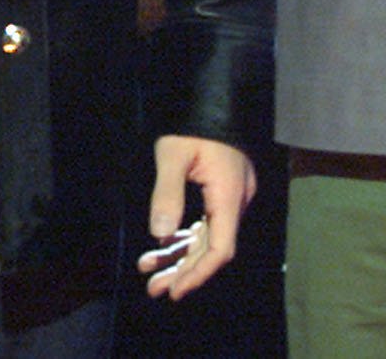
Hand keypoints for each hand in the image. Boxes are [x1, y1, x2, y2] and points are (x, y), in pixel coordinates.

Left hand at [135, 135, 255, 300]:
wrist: (213, 93)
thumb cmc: (192, 121)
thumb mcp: (173, 154)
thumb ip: (167, 193)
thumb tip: (160, 234)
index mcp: (230, 194)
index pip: (221, 248)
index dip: (199, 273)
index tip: (175, 290)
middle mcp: (236, 200)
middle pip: (212, 247)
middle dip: (183, 270)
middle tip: (154, 289)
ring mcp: (230, 196)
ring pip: (207, 236)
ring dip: (181, 255)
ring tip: (149, 273)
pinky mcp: (221, 190)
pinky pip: (206, 222)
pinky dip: (185, 236)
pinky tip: (161, 245)